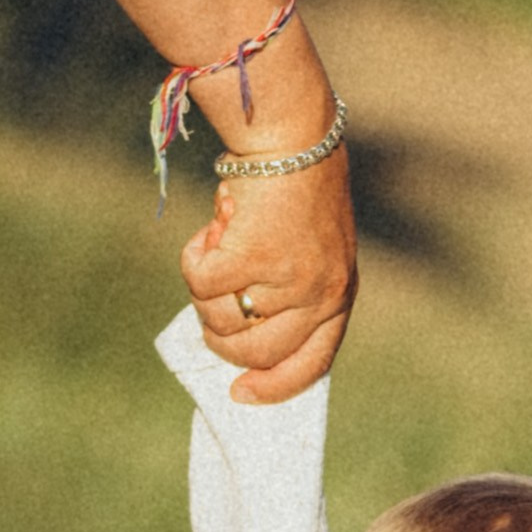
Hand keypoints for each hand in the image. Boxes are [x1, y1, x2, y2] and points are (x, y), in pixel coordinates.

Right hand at [183, 146, 356, 399]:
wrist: (293, 138)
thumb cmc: (294, 191)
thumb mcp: (305, 251)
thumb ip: (283, 293)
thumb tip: (229, 330)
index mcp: (337, 297)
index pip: (310, 364)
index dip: (274, 386)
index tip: (240, 393)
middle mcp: (319, 295)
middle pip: (256, 354)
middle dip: (220, 338)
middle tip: (209, 303)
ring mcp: (287, 281)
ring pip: (221, 320)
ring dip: (204, 292)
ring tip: (216, 249)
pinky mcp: (251, 258)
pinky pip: (201, 283)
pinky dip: (194, 259)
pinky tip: (211, 231)